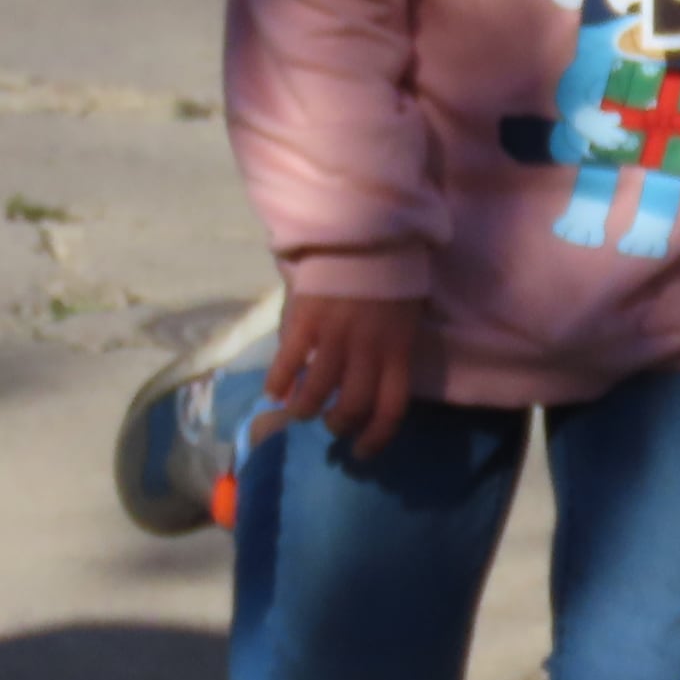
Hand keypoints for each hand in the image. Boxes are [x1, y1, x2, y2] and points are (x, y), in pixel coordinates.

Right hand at [263, 288, 420, 462]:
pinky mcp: (306, 320)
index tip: (362, 451)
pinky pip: (289, 360)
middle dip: (339, 424)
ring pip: (318, 390)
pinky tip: (273, 391)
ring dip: (306, 408)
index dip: (376, 438)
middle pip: (352, 405)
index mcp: (397, 350)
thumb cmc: (392, 271)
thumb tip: (380, 375)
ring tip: (298, 410)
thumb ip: (393, 346)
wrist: (365, 228)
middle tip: (330, 424)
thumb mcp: (407, 313)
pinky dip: (279, 380)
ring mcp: (334, 336)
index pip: (390, 409)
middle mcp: (367, 350)